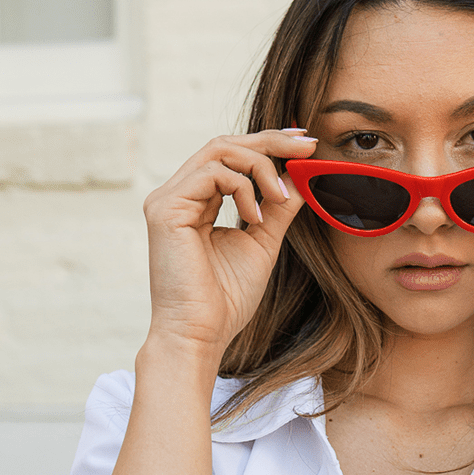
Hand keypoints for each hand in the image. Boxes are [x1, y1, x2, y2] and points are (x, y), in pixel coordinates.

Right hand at [141, 130, 316, 358]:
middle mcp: (178, 194)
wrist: (201, 333)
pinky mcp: (165, 207)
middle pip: (225, 143)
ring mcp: (168, 199)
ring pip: (219, 149)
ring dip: (261, 167)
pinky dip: (244, 188)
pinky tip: (257, 218)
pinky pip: (212, 173)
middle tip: (308, 146)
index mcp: (196, 202)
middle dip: (271, 141)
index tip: (306, 145)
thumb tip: (300, 176)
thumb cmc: (227, 299)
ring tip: (280, 198)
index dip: (269, 144)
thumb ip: (278, 208)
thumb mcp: (262, 242)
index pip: (232, 157)